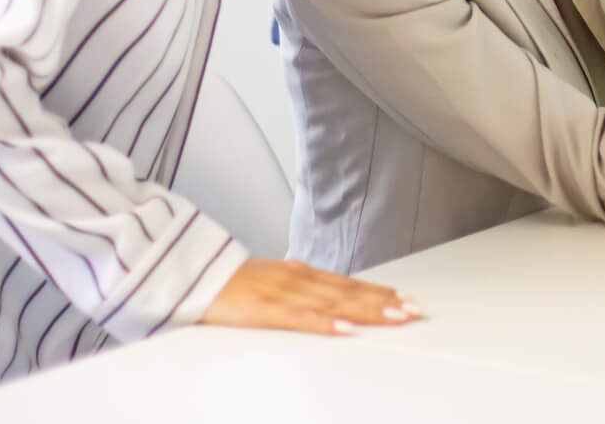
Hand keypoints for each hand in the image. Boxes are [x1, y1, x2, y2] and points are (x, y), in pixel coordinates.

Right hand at [201, 257, 422, 336]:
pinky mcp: (263, 310)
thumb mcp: (267, 279)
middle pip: (348, 293)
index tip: (405, 299)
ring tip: (395, 317)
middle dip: (384, 302)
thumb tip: (315, 284)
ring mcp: (282, 293)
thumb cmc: (227, 282)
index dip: (378, 291)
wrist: (190, 273)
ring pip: (333, 303)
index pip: (348, 284)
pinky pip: (299, 319)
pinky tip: (346, 330)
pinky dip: (325, 324)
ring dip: (367, 311)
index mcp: (299, 274)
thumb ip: (294, 284)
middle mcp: (297, 279)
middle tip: (414, 311)